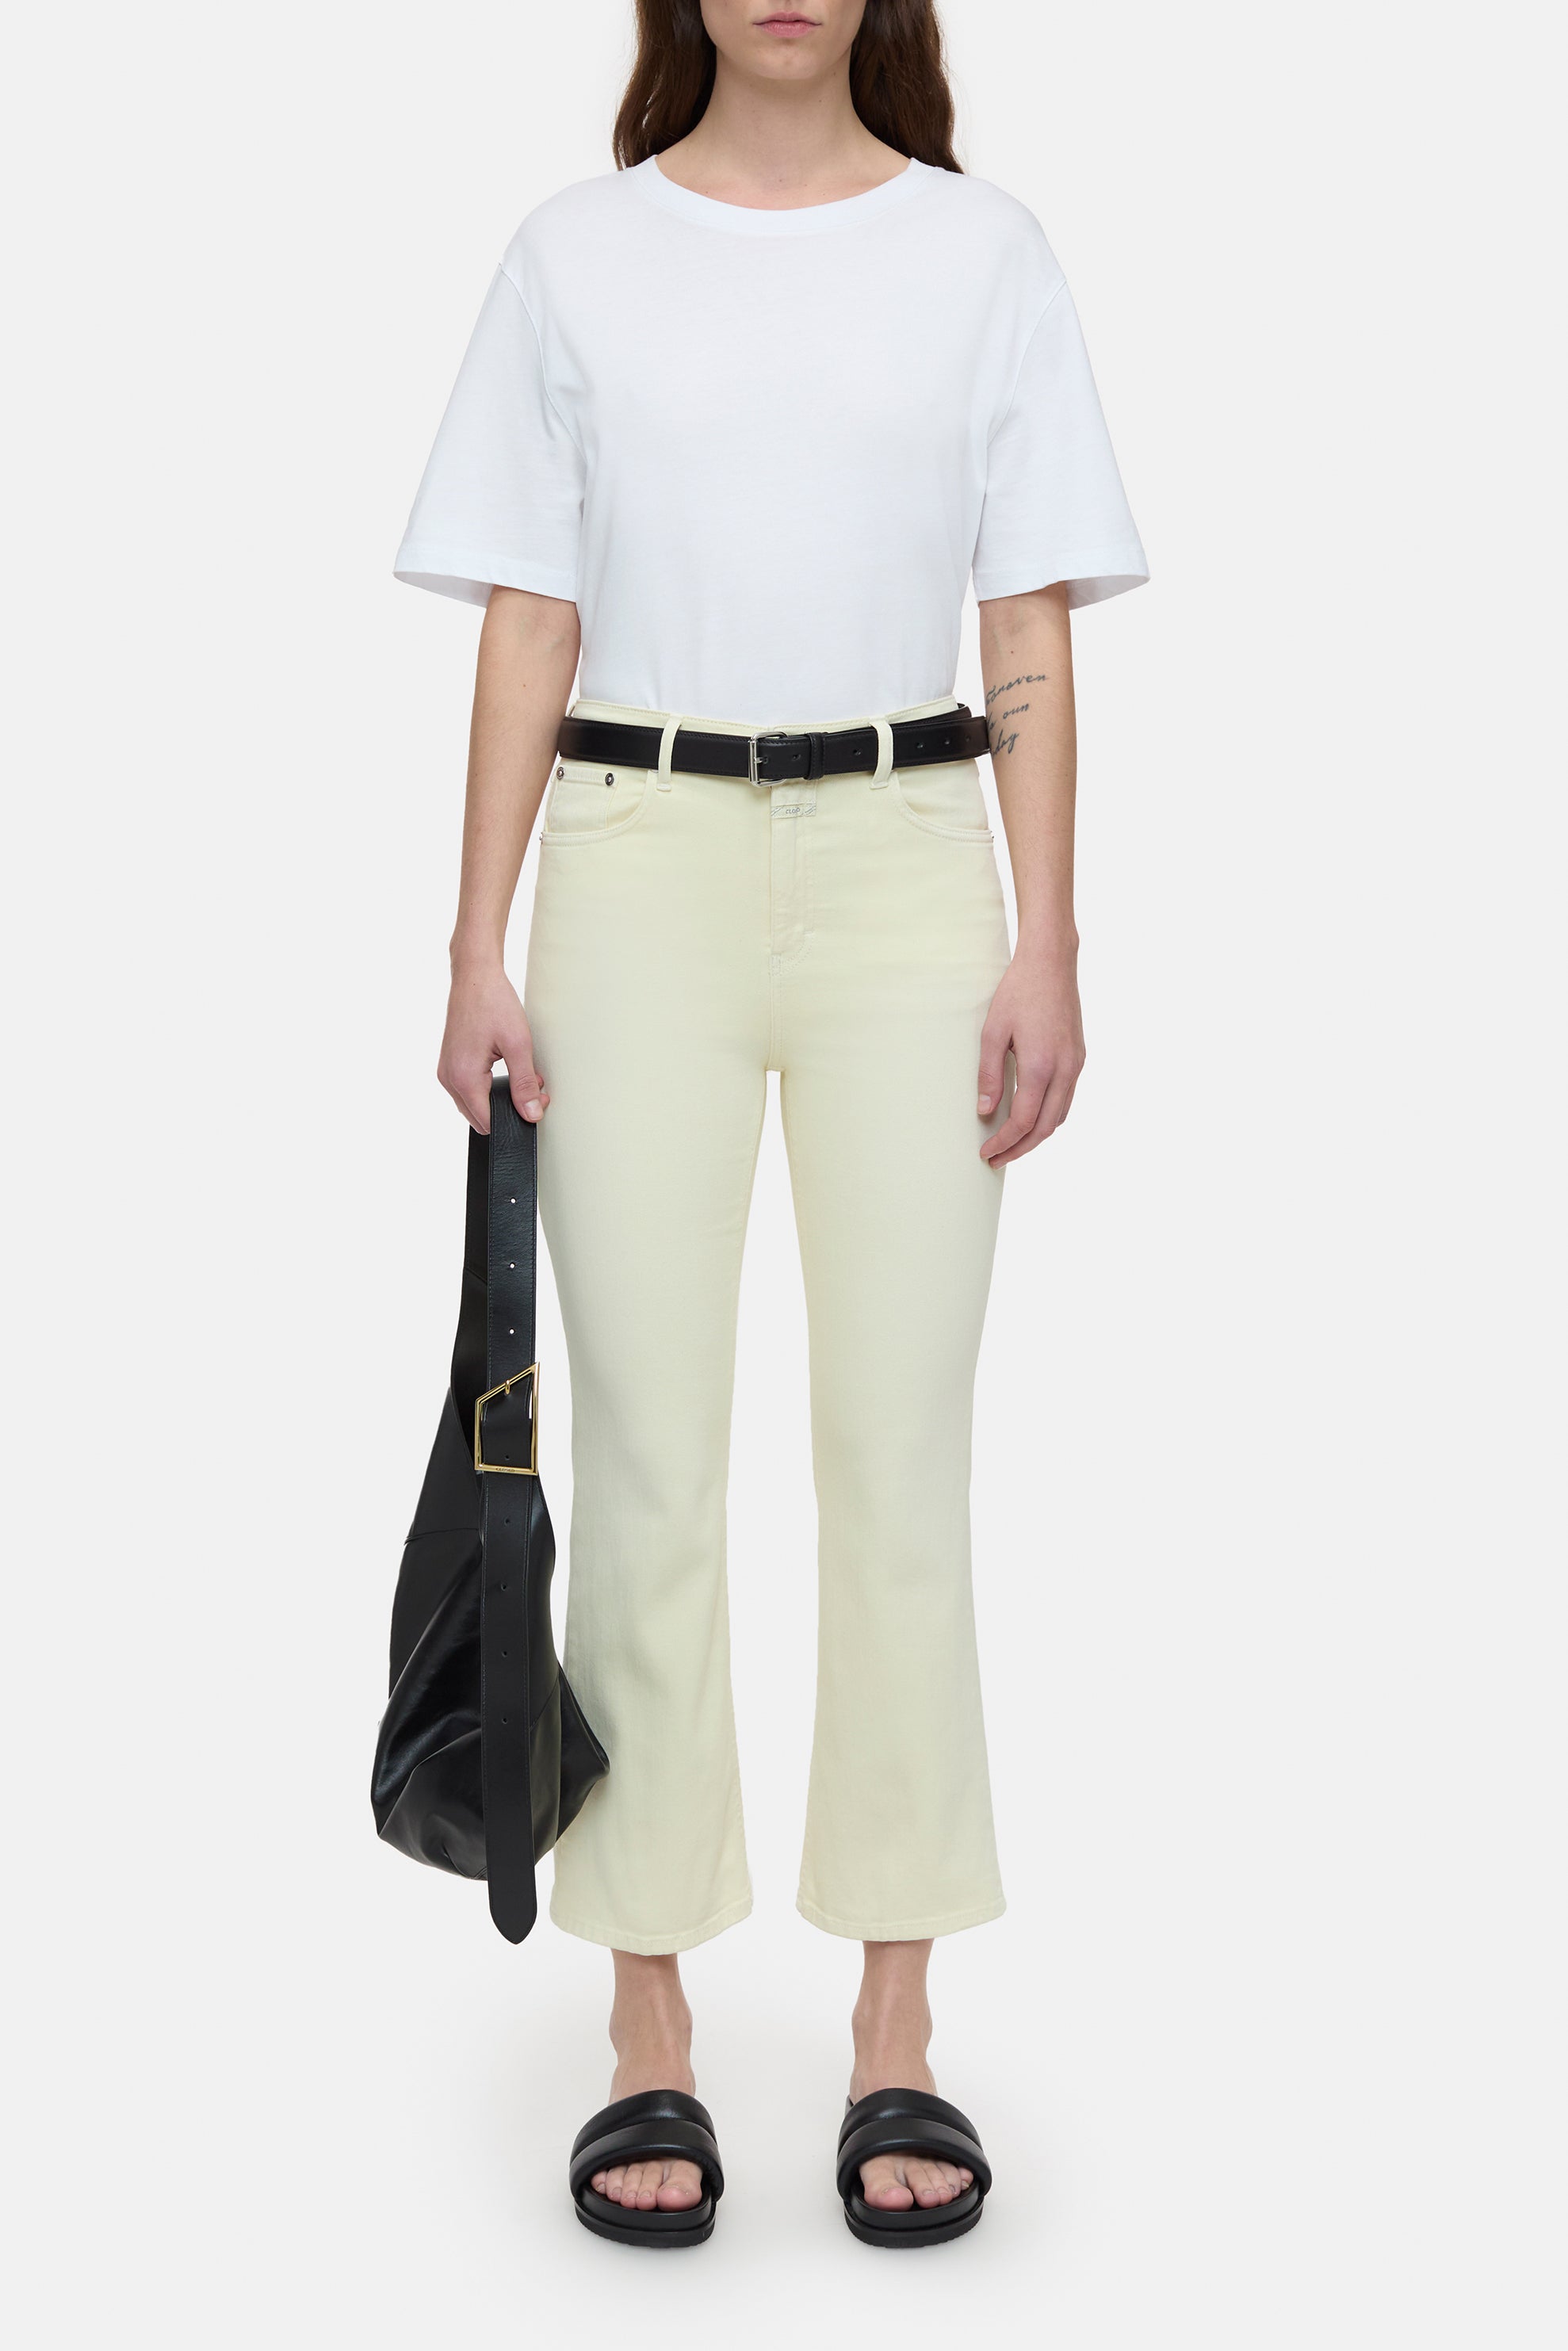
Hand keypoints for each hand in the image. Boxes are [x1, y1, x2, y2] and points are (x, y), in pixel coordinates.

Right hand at [437, 961, 549, 1133]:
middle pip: (480, 1118)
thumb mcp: (518, 1045)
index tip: (537, 1100)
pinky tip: (507, 1070)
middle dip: (508, 1109)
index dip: (516, 1118)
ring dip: (499, 1098)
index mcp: (463, 1078)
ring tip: (523, 1075)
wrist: (475, 976)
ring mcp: (446, 1072)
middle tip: (534, 1088)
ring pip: (474, 1105)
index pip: (488, 1122)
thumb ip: (524, 1084)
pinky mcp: (449, 1064)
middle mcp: (449, 1079)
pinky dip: (489, 1087)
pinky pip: (469, 1090)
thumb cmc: (494, 1003)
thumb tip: (532, 1114)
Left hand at [977, 944, 1084, 1165]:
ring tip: (1012, 1143)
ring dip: (1036, 1136)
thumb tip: (985, 1111)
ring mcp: (1076, 1065)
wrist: (1051, 963)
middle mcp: (1065, 1070)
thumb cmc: (1018, 993)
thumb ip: (989, 1075)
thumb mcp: (993, 1033)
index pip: (1022, 1121)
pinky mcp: (1079, 1057)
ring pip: (1059, 1117)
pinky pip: (1066, 1099)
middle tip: (996, 1159)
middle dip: (1020, 1149)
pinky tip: (1031, 1116)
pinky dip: (1048, 1116)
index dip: (1003, 1142)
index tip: (986, 1152)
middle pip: (1044, 1128)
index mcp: (1041, 1066)